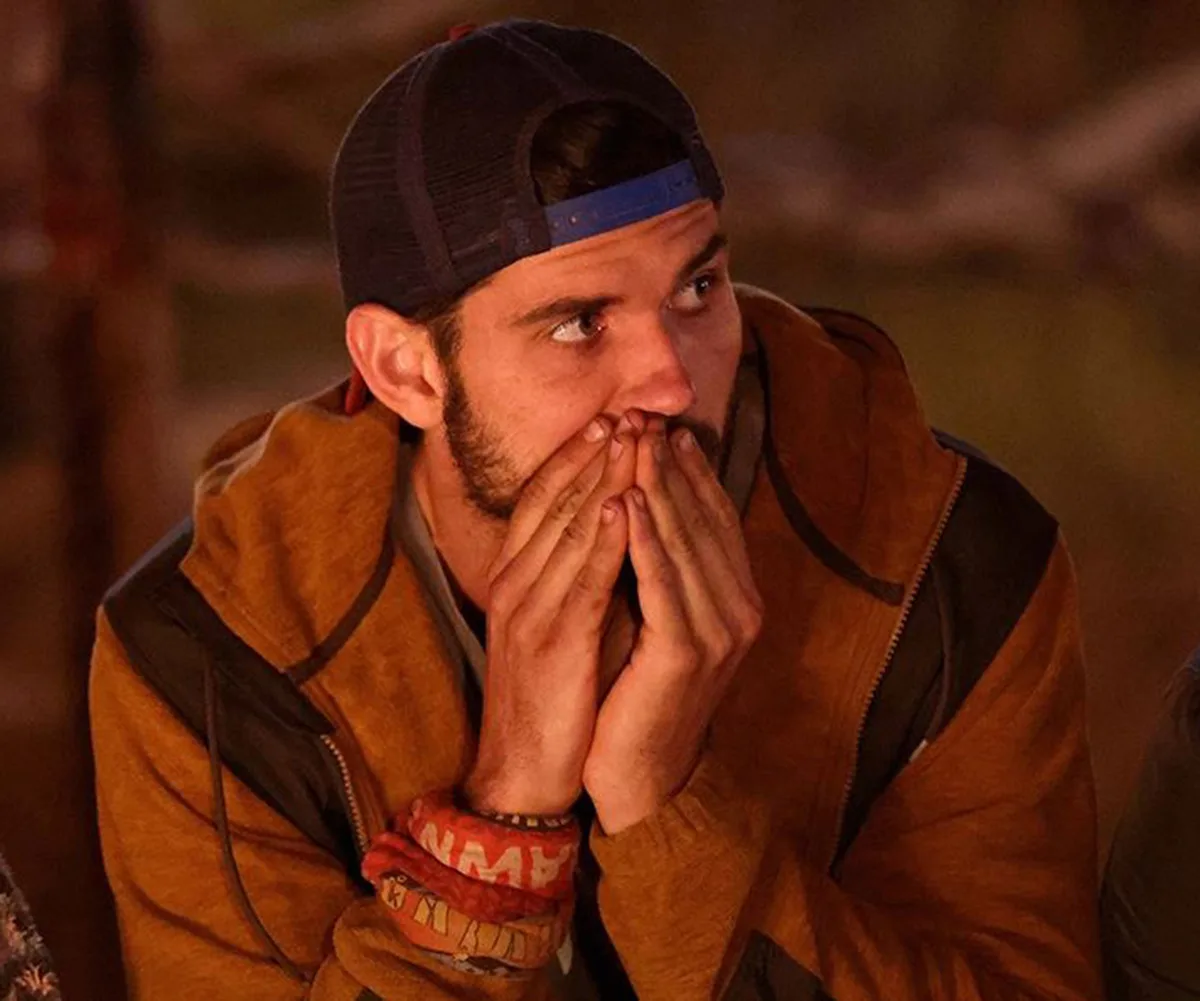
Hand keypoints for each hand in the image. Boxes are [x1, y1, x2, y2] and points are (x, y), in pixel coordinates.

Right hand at [463, 412, 640, 815]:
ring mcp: (530, 610)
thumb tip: (620, 522)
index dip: (572, 457)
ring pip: (569, 529)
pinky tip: (626, 504)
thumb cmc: (551, 693)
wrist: (523, 768)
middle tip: (628, 410)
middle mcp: (516, 583)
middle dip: (593, 453)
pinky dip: (605, 539)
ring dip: (603, 479)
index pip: (539, 500)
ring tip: (631, 435)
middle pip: (554, 502)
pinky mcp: (555, 643)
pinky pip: (583, 580)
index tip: (606, 419)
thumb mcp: (559, 620)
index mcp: (514, 576)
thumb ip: (580, 573)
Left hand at [583, 417, 762, 833]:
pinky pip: (662, 583)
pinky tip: (623, 501)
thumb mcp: (658, 619)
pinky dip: (642, 539)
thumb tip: (649, 503)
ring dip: (656, 486)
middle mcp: (739, 608)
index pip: (714, 517)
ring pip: (684, 541)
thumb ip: (665, 569)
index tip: (662, 427)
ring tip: (632, 440)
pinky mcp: (686, 653)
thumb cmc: (638, 694)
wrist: (639, 775)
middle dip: (669, 464)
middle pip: (702, 518)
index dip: (689, 470)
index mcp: (735, 597)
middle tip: (643, 414)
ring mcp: (719, 631)